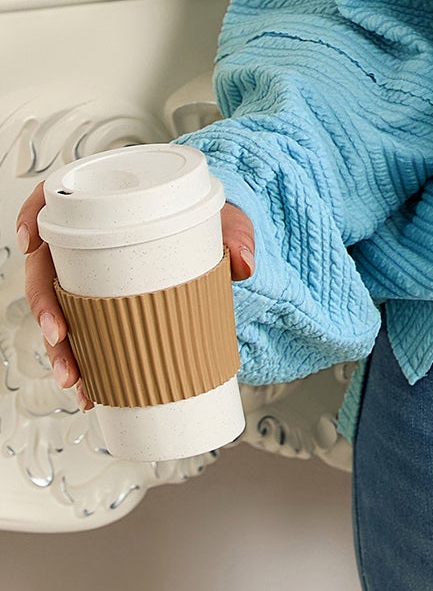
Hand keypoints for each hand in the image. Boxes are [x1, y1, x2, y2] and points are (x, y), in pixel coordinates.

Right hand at [13, 183, 256, 411]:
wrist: (217, 240)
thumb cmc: (207, 219)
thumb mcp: (222, 218)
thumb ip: (234, 232)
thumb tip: (242, 263)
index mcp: (103, 206)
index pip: (52, 200)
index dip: (31, 216)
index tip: (31, 242)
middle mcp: (85, 242)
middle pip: (46, 270)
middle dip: (45, 308)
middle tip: (60, 336)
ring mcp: (89, 277)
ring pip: (58, 311)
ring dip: (60, 349)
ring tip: (76, 380)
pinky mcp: (103, 307)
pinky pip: (83, 334)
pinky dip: (85, 364)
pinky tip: (91, 390)